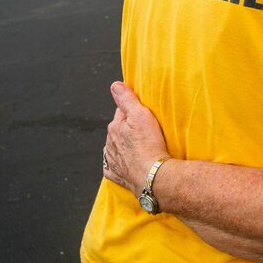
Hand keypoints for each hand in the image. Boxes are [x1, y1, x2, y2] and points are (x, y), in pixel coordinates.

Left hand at [103, 81, 170, 195]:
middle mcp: (109, 143)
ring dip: (124, 146)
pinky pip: (114, 167)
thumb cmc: (149, 146)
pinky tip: (128, 163)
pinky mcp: (117, 175)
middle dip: (128, 129)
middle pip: (118, 130)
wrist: (152, 176)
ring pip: (116, 148)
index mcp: (114, 127)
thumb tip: (115, 86)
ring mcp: (112, 160)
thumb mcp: (141, 115)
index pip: (121, 112)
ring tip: (140, 147)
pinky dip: (120, 164)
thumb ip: (127, 99)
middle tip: (145, 131)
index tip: (142, 113)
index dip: (133, 111)